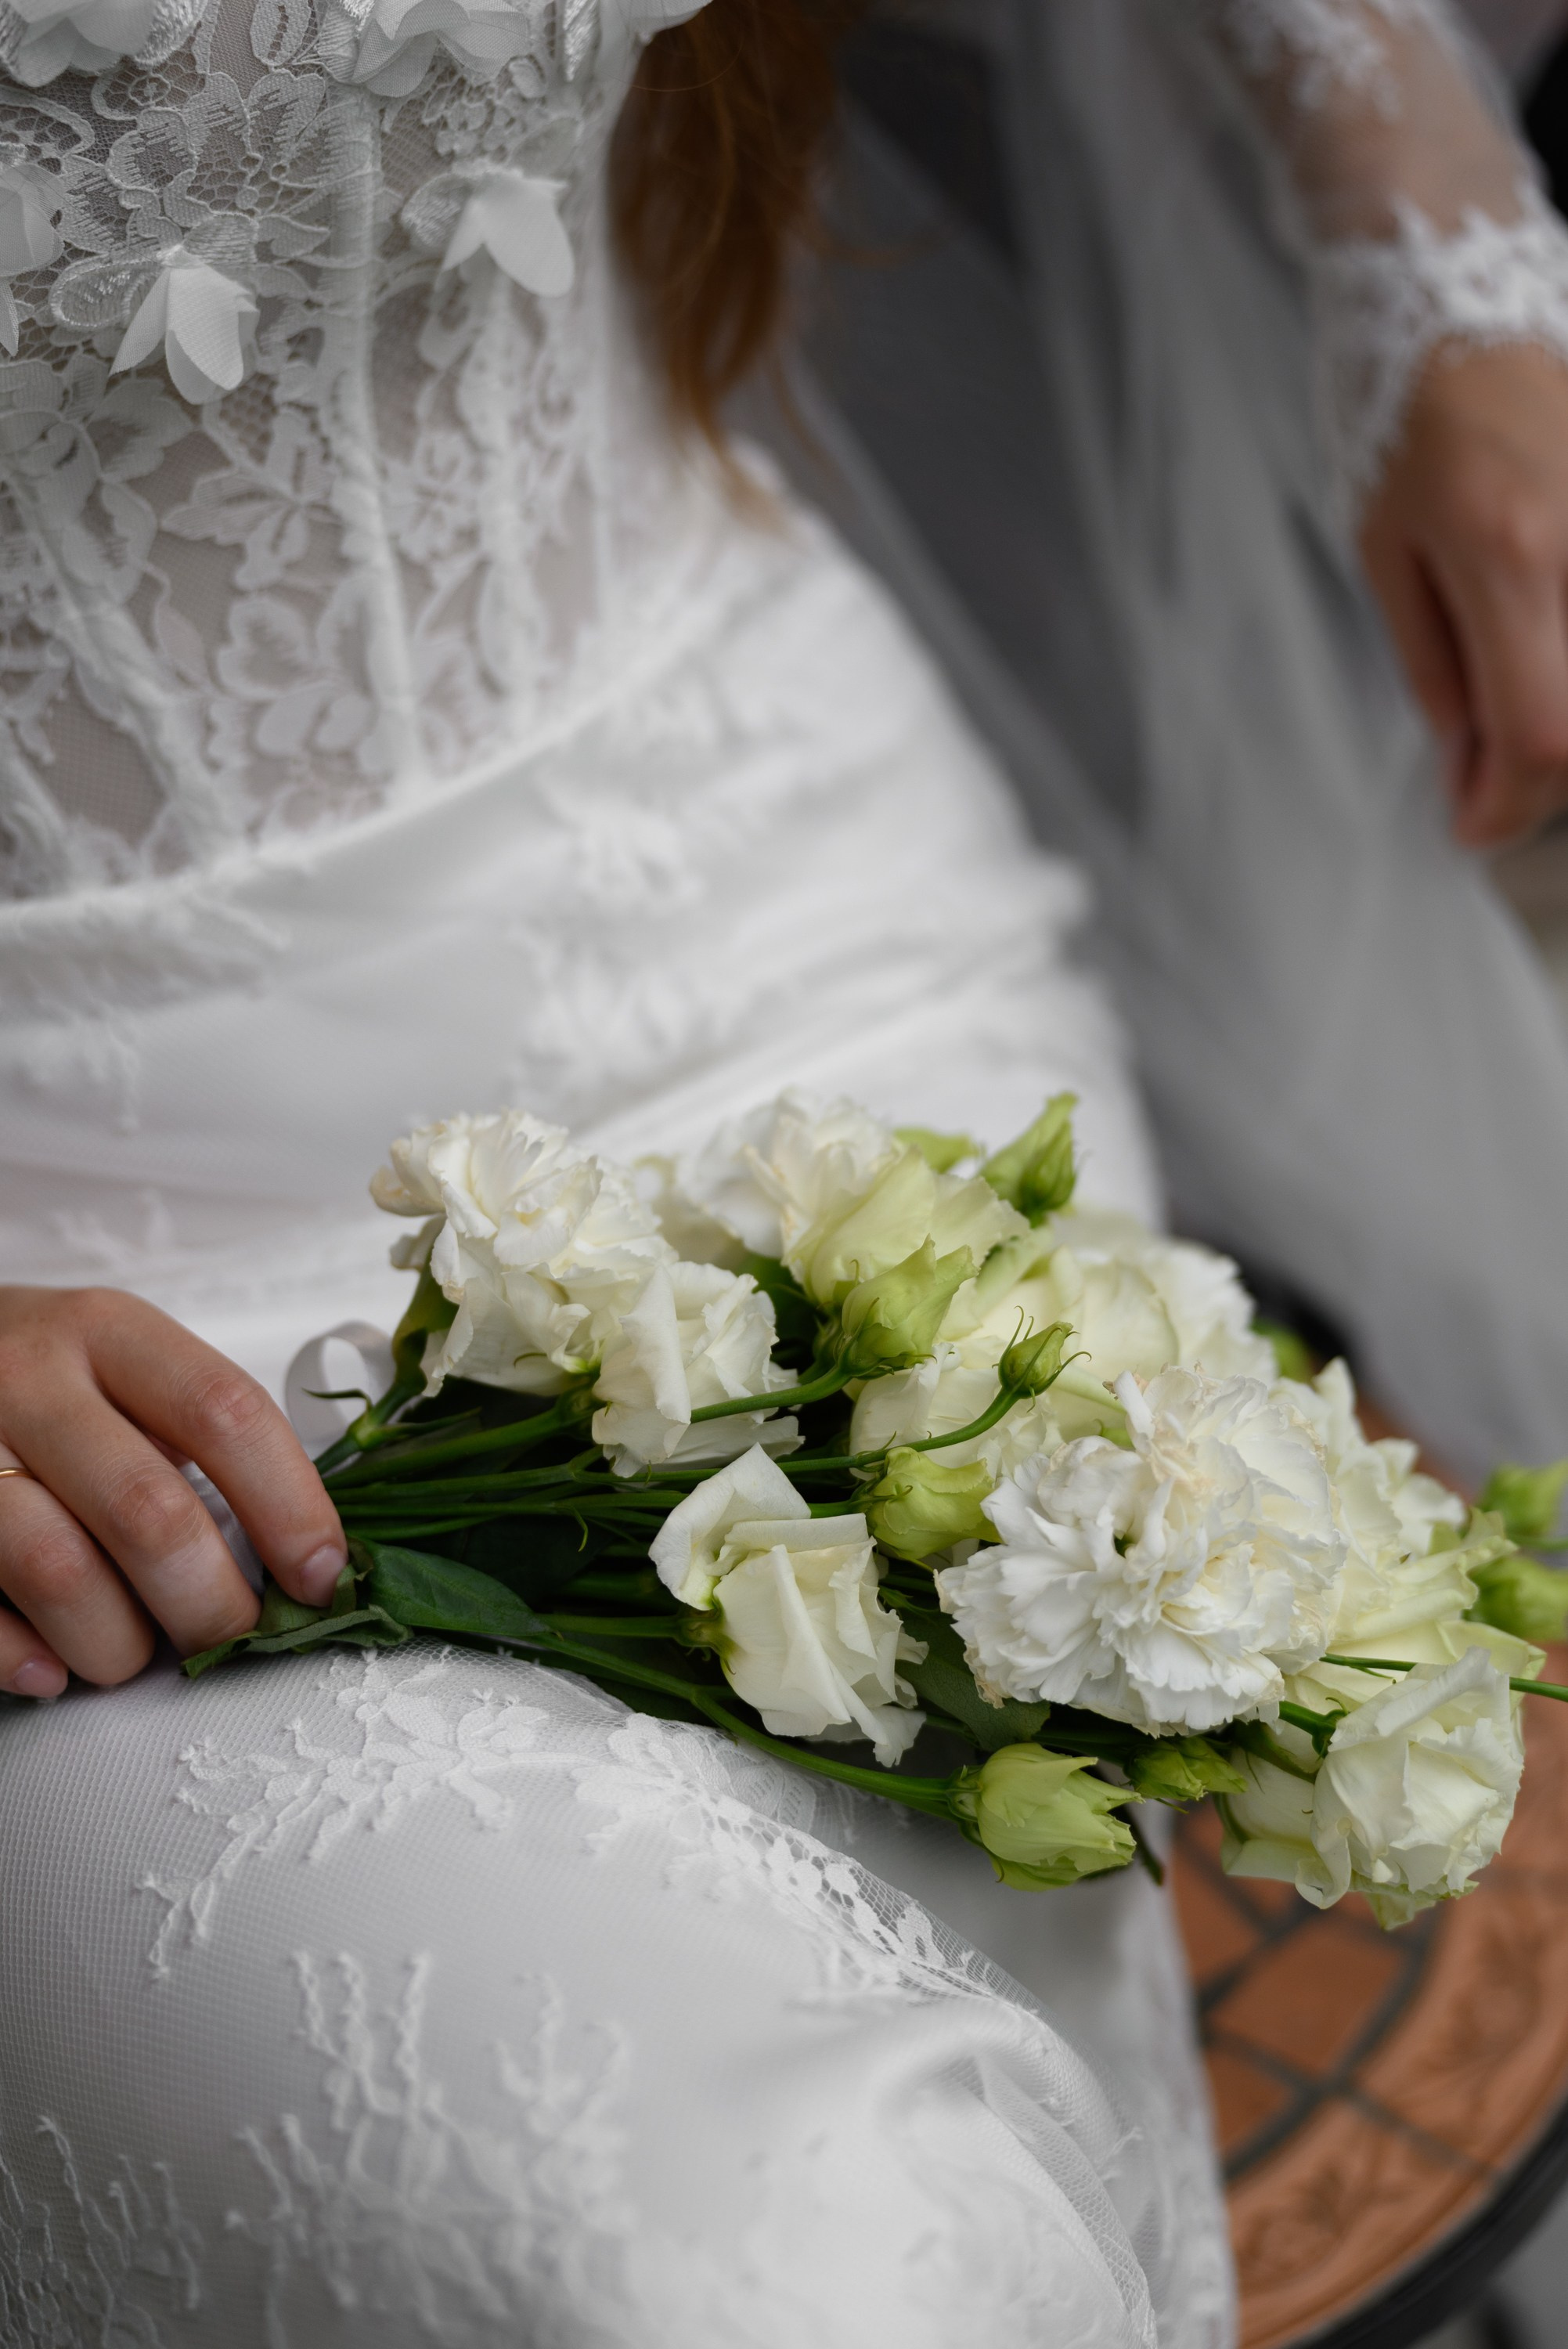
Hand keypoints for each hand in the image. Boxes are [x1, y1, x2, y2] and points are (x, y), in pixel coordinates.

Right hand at [0, 1287, 344, 1697]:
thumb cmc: (39, 1379)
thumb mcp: (120, 1365)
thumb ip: (198, 1438)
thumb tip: (304, 1559)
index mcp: (108, 1332)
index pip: (227, 1414)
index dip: (291, 1508)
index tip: (323, 1577)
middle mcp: (28, 1379)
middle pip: (149, 1513)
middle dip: (209, 1604)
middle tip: (228, 1637)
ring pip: (60, 1575)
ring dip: (118, 1644)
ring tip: (132, 1652)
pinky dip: (25, 1661)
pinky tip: (53, 1669)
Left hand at [1359, 341, 1567, 848]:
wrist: (1455, 279)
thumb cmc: (1398, 411)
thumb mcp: (1384, 549)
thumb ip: (1436, 665)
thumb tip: (1469, 766)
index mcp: (1506, 553)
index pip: (1539, 734)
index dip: (1508, 805)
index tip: (1469, 825)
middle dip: (1542, 776)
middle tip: (1486, 777)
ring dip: (1566, 723)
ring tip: (1511, 716)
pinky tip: (1544, 657)